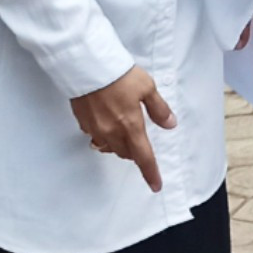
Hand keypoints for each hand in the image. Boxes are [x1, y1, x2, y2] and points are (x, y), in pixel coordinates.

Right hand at [71, 65, 175, 191]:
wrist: (86, 66)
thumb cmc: (119, 75)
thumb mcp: (147, 88)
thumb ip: (159, 109)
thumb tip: (170, 124)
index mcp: (130, 126)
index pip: (144, 157)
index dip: (151, 173)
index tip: (156, 185)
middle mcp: (111, 132)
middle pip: (126, 153)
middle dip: (135, 153)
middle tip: (142, 144)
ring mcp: (95, 129)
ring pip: (110, 148)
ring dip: (119, 146)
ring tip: (124, 132)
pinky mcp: (83, 122)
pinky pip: (96, 136)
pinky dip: (104, 135)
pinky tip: (107, 121)